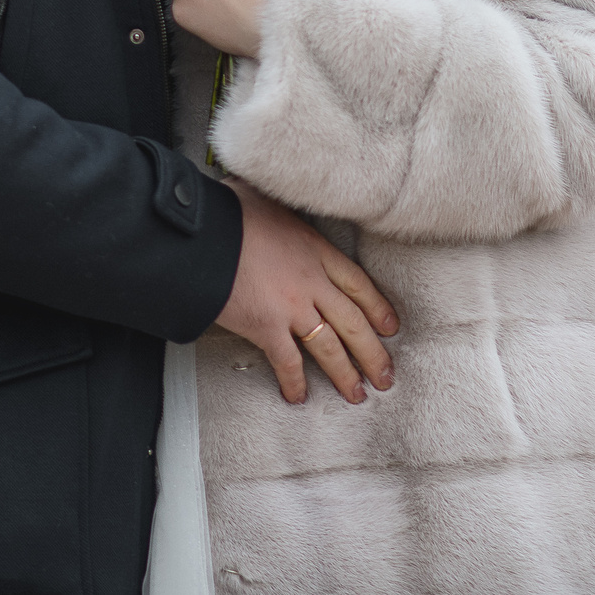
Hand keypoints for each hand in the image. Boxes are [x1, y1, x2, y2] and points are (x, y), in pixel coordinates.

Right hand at [214, 178, 398, 405]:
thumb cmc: (230, 212)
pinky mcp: (267, 328)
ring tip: (356, 394)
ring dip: (345, 375)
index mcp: (315, 248)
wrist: (204, 234)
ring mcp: (292, 307)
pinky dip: (294, 381)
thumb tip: (271, 197)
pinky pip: (287, 362)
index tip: (390, 327)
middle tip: (385, 376)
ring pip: (329, 348)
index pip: (357, 283)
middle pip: (353, 322)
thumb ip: (279, 209)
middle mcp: (312, 281)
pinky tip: (298, 396)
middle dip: (373, 354)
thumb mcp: (267, 200)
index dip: (377, 308)